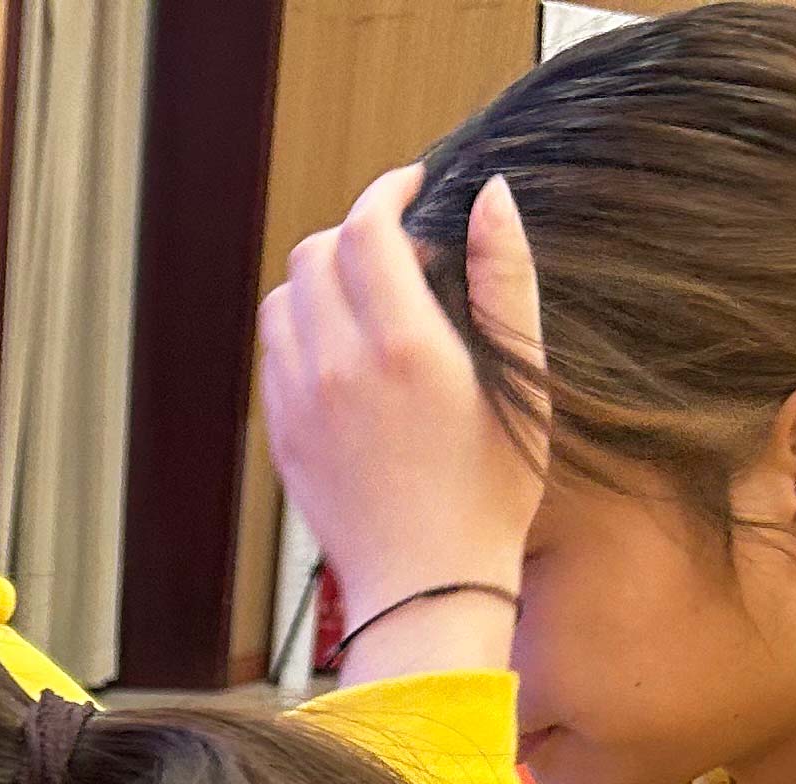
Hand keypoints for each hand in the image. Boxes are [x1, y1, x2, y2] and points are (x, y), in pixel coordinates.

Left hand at [260, 165, 545, 679]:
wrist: (426, 585)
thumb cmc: (491, 489)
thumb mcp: (522, 378)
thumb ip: (505, 278)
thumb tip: (488, 194)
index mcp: (404, 348)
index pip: (366, 229)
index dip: (388, 191)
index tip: (413, 187)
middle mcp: (337, 368)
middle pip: (314, 253)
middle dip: (356, 233)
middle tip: (404, 253)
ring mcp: (298, 403)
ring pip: (283, 299)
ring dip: (322, 280)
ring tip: (373, 302)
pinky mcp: (281, 434)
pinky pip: (273, 352)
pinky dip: (303, 328)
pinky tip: (348, 352)